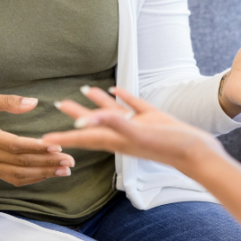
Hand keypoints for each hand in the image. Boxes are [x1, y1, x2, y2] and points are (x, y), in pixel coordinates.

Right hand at [0, 92, 74, 186]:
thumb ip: (8, 101)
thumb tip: (33, 102)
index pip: (13, 145)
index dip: (35, 147)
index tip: (56, 146)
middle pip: (20, 162)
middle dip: (47, 163)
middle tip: (69, 160)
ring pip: (19, 174)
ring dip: (43, 173)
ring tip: (65, 170)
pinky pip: (14, 178)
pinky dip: (33, 178)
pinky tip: (49, 173)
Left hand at [44, 86, 223, 175]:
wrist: (195, 151)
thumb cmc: (168, 145)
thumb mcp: (138, 132)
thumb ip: (112, 123)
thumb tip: (85, 120)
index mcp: (116, 139)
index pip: (84, 136)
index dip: (64, 136)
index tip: (45, 139)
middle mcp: (123, 133)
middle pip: (93, 123)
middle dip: (75, 114)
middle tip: (58, 104)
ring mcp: (137, 125)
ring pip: (112, 112)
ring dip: (98, 101)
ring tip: (85, 90)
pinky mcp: (151, 117)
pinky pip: (132, 105)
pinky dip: (123, 97)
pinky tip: (117, 89)